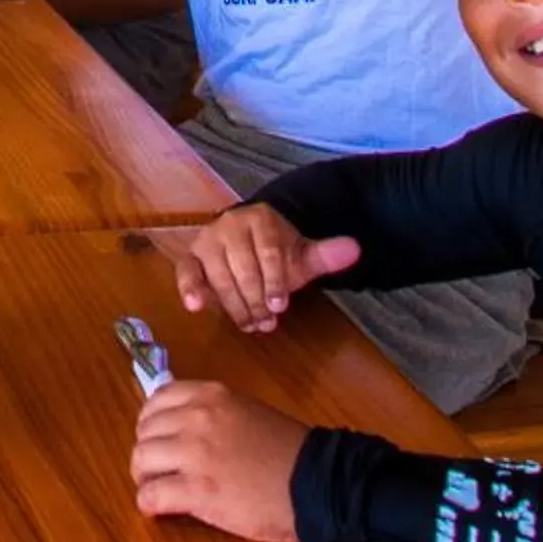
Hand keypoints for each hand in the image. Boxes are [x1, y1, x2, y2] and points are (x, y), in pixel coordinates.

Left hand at [130, 380, 307, 541]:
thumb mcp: (245, 412)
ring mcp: (196, 454)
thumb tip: (175, 423)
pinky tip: (162, 509)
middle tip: (160, 471)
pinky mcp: (198, 491)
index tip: (160, 440)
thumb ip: (210, 412)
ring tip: (160, 489)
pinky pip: (150, 496)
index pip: (156, 401)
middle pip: (144, 432)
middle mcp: (197, 418)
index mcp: (210, 396)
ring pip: (141, 461)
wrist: (314, 483)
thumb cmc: (286, 452)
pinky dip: (150, 504)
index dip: (151, 424)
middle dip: (147, 453)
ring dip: (145, 478)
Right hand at [172, 203, 359, 333]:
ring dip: (234, 305)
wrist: (249, 240)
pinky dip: (190, 289)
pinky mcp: (190, 257)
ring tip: (250, 323)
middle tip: (267, 323)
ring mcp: (207, 240)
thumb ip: (326, 255)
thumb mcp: (302, 255)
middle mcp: (229, 223)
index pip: (268, 252)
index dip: (274, 281)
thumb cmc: (277, 253)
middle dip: (256, 299)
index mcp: (259, 218)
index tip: (280, 306)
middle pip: (243, 268)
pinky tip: (196, 306)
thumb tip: (355, 249)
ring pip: (219, 276)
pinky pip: (187, 272)